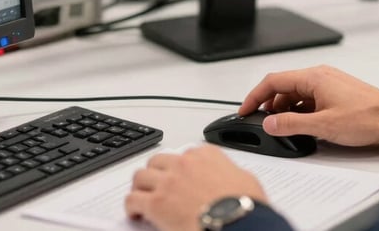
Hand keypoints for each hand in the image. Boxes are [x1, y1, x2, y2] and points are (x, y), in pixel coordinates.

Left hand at [125, 145, 267, 230]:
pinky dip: (132, 206)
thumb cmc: (246, 206)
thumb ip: (232, 173)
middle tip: (156, 186)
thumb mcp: (246, 181)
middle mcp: (185, 163)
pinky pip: (133, 199)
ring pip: (141, 176)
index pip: (186, 154)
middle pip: (159, 161)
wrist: (239, 223)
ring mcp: (169, 181)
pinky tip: (135, 213)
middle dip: (156, 173)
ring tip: (142, 197)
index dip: (180, 168)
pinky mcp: (157, 203)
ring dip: (141, 187)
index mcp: (207, 155)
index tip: (180, 177)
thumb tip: (232, 179)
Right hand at [239, 65, 378, 146]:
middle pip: (284, 86)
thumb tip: (269, 123)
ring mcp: (328, 83)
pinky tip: (302, 125)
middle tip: (261, 122)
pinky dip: (300, 110)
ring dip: (286, 109)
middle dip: (269, 104)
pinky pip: (310, 97)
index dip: (255, 96)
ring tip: (283, 128)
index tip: (245, 109)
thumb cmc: (367, 118)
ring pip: (297, 93)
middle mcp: (319, 75)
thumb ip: (291, 124)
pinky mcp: (336, 92)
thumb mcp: (323, 126)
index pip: (273, 81)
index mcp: (313, 77)